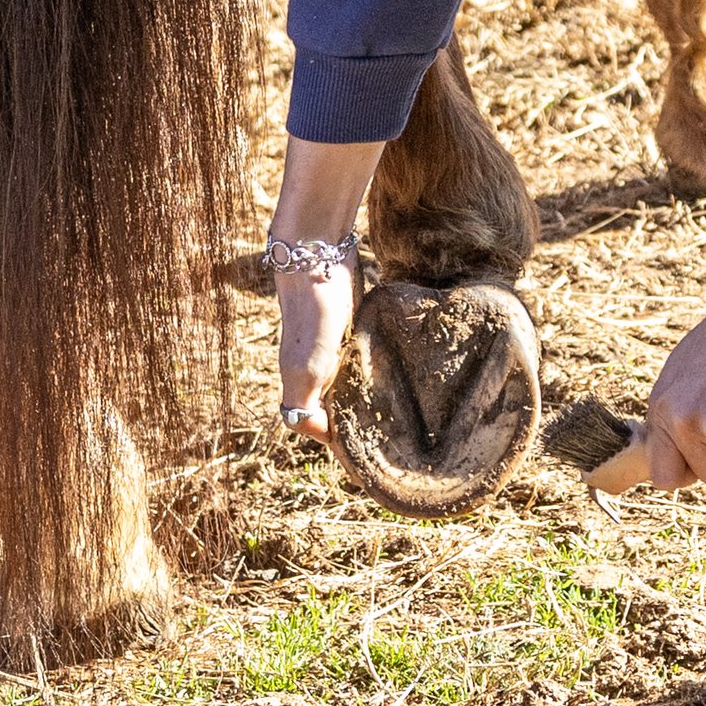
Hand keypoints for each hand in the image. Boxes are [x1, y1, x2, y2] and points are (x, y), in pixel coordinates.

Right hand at [268, 134, 383, 442]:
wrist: (315, 250)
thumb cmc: (312, 305)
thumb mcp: (309, 360)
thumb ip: (305, 398)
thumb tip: (316, 433)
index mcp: (300, 380)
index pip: (315, 425)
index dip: (337, 443)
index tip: (369, 456)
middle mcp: (313, 367)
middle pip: (334, 406)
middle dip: (359, 423)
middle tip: (395, 440)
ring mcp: (330, 345)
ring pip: (351, 383)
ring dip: (372, 395)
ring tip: (405, 414)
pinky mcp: (348, 324)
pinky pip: (364, 356)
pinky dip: (378, 367)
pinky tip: (402, 372)